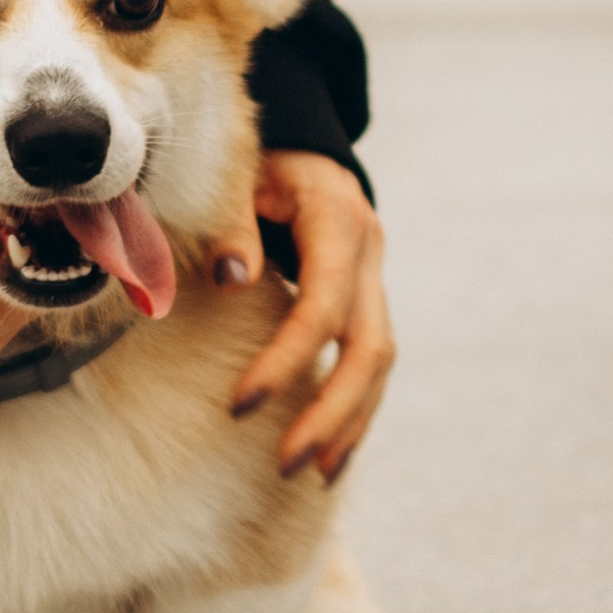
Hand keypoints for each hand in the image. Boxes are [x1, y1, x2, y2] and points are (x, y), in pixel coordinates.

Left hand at [209, 151, 394, 485]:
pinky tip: (331, 452)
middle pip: (370, 346)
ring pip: (380, 360)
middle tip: (286, 462)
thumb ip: (232, 222)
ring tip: (313, 472)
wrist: (295, 139)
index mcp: (337, 216)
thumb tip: (233, 278)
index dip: (287, 359)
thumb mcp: (238, 174)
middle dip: (331, 411)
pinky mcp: (367, 296)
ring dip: (349, 421)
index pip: (323, 304)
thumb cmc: (254, 158)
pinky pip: (371, 361)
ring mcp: (375, 275)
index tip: (240, 406)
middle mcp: (369, 249)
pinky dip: (354, 408)